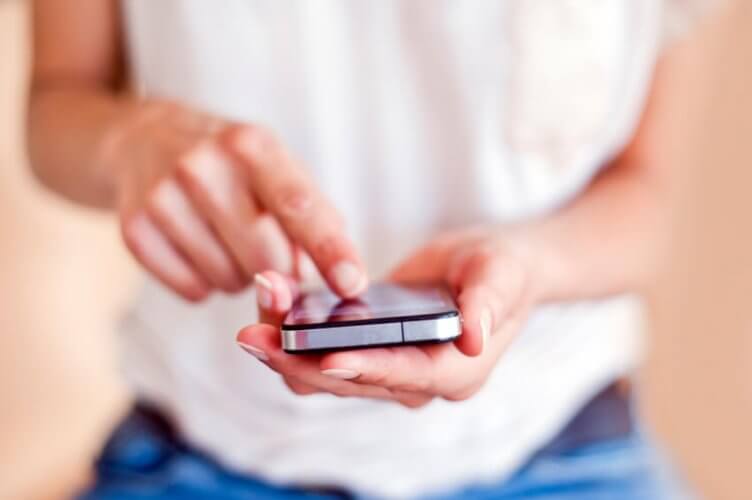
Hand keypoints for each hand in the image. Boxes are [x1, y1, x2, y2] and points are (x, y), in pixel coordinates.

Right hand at [109, 101, 366, 299]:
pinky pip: (194, 291)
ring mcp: (163, 195)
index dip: (329, 249)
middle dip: (281, 272)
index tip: (352, 283)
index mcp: (249, 143)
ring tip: (226, 240)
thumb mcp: (276, 166)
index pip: (298, 205)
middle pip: (265, 256)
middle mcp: (202, 163)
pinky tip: (198, 248)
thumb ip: (314, 215)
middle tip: (272, 256)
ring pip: (230, 280)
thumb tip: (341, 275)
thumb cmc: (229, 164)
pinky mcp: (135, 229)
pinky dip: (206, 284)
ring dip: (242, 277)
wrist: (142, 140)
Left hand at [236, 227, 535, 407]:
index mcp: (454, 372)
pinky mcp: (365, 349)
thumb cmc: (503, 270)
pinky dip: (293, 331)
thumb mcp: (501, 276)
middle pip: (348, 382)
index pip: (404, 377)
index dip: (367, 368)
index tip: (328, 357)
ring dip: (285, 347)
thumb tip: (472, 338)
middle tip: (254, 334)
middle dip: (300, 360)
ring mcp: (387, 369)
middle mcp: (415, 381)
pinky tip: (270, 302)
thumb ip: (488, 305)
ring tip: (254, 313)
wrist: (491, 270)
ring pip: (324, 373)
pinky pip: (321, 350)